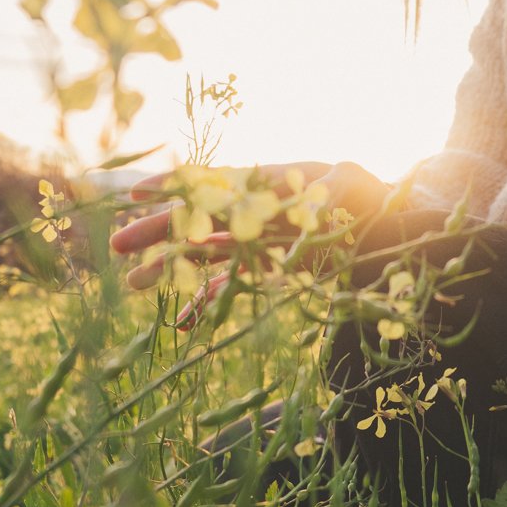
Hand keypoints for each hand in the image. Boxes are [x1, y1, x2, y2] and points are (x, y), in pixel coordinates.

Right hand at [108, 160, 389, 319]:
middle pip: (197, 221)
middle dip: (157, 232)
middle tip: (117, 246)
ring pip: (203, 255)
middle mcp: (253, 213)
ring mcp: (257, 243)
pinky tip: (181, 322)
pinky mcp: (267, 271)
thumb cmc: (370, 196)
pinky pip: (229, 287)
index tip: (136, 191)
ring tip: (133, 285)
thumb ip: (327, 191)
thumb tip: (308, 208)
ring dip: (169, 270)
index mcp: (266, 184)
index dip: (175, 186)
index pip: (213, 184)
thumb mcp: (352, 183)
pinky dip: (205, 303)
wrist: (390, 227)